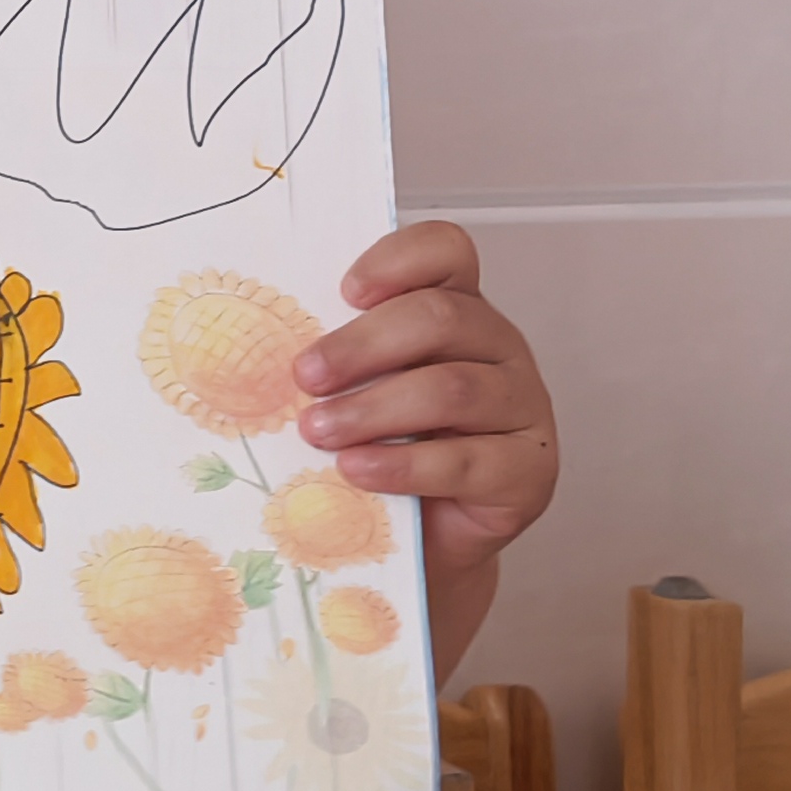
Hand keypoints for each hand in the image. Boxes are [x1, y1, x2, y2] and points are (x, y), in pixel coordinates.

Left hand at [295, 220, 557, 603]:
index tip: (344, 290)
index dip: (398, 260)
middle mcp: (499, 347)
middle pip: (442, 317)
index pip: (447, 251)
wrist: (424, 539)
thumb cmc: (383, 447)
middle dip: (361, 345)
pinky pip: (467, 460)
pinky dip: (402, 466)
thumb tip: (260, 348)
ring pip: (452, 388)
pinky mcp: (530, 470)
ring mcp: (523, 406)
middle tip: (304, 376)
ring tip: (317, 431)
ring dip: (372, 409)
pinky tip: (357, 470)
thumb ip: (336, 360)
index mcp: (457, 308)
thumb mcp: (356, 389)